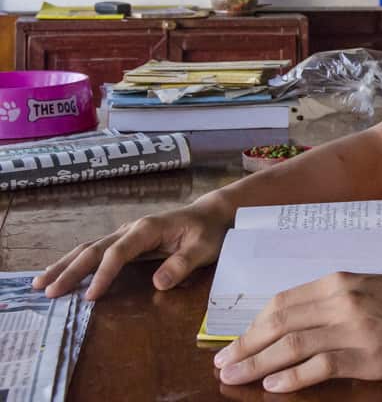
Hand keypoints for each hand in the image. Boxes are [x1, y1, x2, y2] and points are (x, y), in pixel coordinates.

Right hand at [31, 194, 233, 299]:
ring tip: (41, 283)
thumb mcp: (203, 248)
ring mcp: (126, 234)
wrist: (210, 215)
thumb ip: (183, 264)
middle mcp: (131, 229)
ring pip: (89, 248)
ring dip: (65, 265)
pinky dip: (75, 262)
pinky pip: (96, 251)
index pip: (118, 252)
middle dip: (70, 270)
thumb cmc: (208, 231)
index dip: (103, 274)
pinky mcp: (126, 241)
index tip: (90, 296)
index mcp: (148, 229)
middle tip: (48, 291)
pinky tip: (60, 273)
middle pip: (94, 249)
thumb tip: (158, 283)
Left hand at [214, 272, 381, 391]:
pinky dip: (291, 377)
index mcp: (338, 282)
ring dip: (256, 364)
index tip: (236, 341)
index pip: (282, 302)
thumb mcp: (368, 286)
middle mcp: (340, 301)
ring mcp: (352, 329)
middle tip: (222, 364)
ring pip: (290, 346)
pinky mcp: (366, 356)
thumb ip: (333, 298)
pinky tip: (273, 387)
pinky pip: (318, 366)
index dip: (253, 324)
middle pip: (278, 324)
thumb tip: (294, 317)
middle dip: (245, 346)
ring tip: (234, 378)